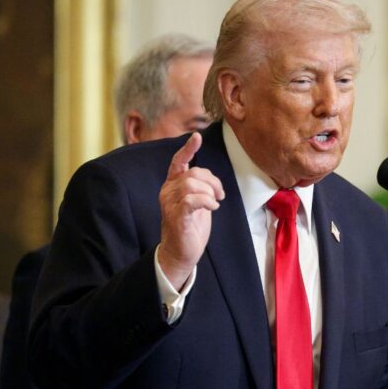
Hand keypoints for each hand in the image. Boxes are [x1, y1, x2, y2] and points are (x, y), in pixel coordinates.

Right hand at [158, 133, 224, 289]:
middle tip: (220, 194)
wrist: (182, 252)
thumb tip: (209, 177)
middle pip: (193, 173)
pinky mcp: (176, 216)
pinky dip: (207, 201)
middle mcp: (167, 192)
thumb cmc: (191, 226)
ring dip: (210, 191)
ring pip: (191, 184)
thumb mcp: (198, 202)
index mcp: (172, 186)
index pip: (178, 162)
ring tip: (215, 202)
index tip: (196, 136)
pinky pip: (192, 199)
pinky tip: (212, 208)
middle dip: (212, 181)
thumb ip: (200, 187)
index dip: (187, 149)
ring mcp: (169, 204)